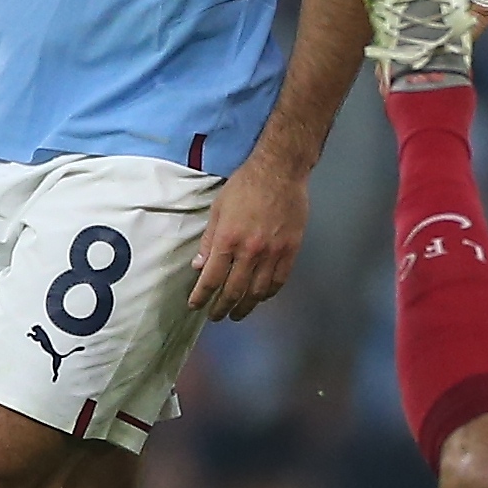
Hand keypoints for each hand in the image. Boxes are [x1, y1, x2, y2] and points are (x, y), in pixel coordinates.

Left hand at [190, 151, 309, 318]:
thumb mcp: (218, 209)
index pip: (212, 278)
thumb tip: (200, 266)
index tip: (196, 305)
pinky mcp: (291, 250)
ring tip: (237, 313)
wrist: (280, 171)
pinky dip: (268, 293)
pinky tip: (260, 297)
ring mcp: (273, 252)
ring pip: (258, 291)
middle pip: (234, 290)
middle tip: (215, 316)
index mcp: (228, 239)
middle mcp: (250, 250)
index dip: (202, 296)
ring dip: (245, 306)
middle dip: (222, 307)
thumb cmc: (245, 186)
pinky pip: (279, 280)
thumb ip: (210, 240)